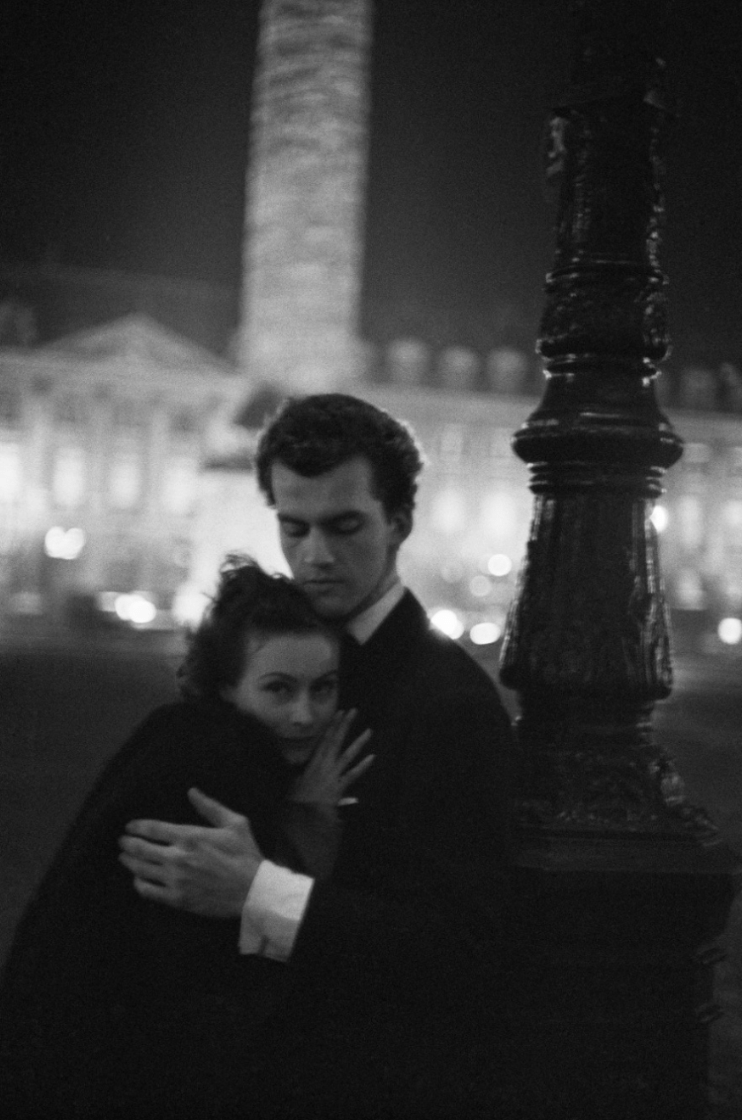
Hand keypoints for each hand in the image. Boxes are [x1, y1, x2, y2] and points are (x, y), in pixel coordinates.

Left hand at [118, 788, 262, 917]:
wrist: (253, 890)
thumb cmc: (245, 855)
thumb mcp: (234, 823)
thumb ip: (210, 807)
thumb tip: (192, 792)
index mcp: (190, 836)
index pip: (154, 829)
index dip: (137, 826)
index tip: (129, 826)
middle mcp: (178, 857)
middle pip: (142, 849)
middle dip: (128, 843)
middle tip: (122, 841)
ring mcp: (176, 880)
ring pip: (142, 869)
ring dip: (129, 862)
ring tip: (124, 857)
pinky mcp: (177, 899)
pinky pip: (149, 891)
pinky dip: (139, 884)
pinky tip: (137, 880)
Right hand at [291, 709, 373, 807]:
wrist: (302, 814)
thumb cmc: (297, 799)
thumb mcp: (295, 781)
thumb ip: (301, 772)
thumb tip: (300, 766)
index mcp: (313, 762)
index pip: (324, 739)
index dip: (332, 725)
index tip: (339, 712)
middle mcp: (324, 764)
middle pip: (336, 741)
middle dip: (344, 725)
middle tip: (353, 711)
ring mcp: (332, 774)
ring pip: (347, 755)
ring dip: (358, 742)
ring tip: (369, 731)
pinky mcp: (339, 786)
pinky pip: (352, 774)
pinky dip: (362, 766)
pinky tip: (372, 757)